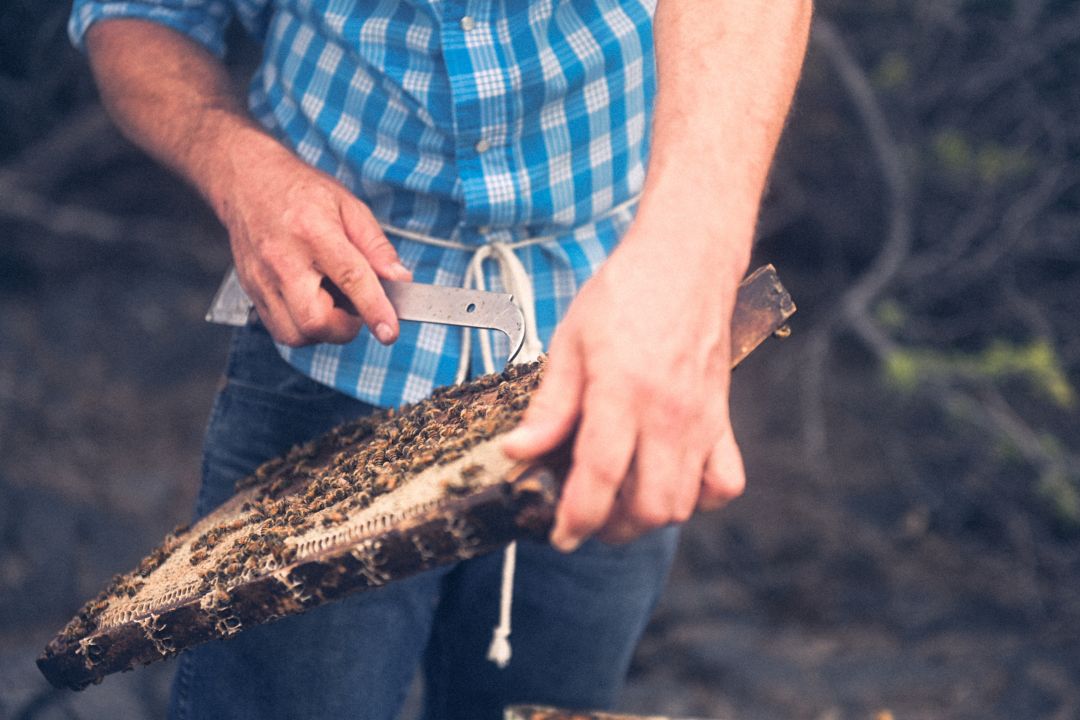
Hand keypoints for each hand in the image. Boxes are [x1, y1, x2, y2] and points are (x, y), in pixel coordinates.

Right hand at [216, 132, 410, 346]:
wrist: (247, 181)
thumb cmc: (300, 191)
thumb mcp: (348, 206)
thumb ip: (376, 246)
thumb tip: (399, 278)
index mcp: (313, 232)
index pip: (350, 279)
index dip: (374, 309)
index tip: (389, 331)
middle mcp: (282, 259)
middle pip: (314, 320)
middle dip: (344, 328)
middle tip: (356, 310)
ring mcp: (262, 279)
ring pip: (295, 334)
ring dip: (323, 331)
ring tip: (332, 305)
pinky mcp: (252, 291)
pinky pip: (280, 329)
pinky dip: (302, 329)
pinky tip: (312, 304)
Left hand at [502, 222, 746, 550]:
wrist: (686, 261)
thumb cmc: (625, 294)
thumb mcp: (570, 342)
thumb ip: (549, 406)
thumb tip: (516, 451)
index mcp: (623, 391)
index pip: (602, 475)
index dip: (577, 517)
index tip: (559, 535)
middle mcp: (668, 414)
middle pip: (648, 507)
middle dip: (610, 528)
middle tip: (583, 515)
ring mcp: (702, 421)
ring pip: (683, 505)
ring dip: (647, 518)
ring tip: (616, 503)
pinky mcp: (722, 420)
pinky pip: (724, 483)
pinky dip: (698, 499)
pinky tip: (668, 483)